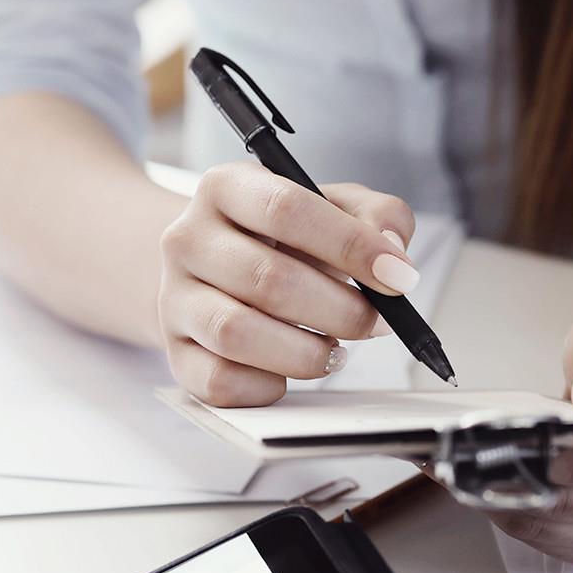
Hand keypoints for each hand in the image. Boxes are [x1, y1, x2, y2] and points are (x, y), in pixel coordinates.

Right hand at [158, 162, 418, 406]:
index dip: (350, 245)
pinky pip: (219, 381)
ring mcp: (174, 297)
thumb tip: (392, 251)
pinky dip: (269, 385)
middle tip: (379, 323)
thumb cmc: (288, 237)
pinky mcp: (175, 352)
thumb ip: (378, 215)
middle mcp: (188, 238)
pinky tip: (292, 370)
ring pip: (237, 334)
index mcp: (227, 187)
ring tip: (336, 350)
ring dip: (306, 352)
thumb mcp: (336, 206)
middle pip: (268, 279)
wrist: (218, 267)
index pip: (286, 208)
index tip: (399, 276)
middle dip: (342, 310)